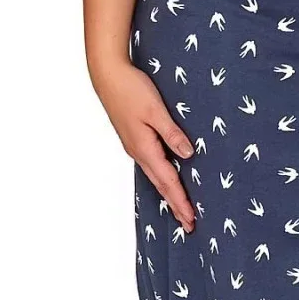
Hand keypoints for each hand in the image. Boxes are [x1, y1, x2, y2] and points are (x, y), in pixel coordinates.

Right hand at [96, 61, 195, 231]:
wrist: (107, 75)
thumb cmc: (131, 89)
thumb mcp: (155, 110)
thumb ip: (172, 133)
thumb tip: (188, 154)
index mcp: (145, 148)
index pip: (168, 181)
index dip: (180, 201)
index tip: (191, 219)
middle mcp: (138, 152)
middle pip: (161, 184)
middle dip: (175, 204)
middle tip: (188, 224)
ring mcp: (134, 146)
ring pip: (155, 176)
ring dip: (168, 193)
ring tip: (179, 208)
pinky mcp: (134, 138)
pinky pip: (151, 164)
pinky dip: (161, 178)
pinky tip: (165, 178)